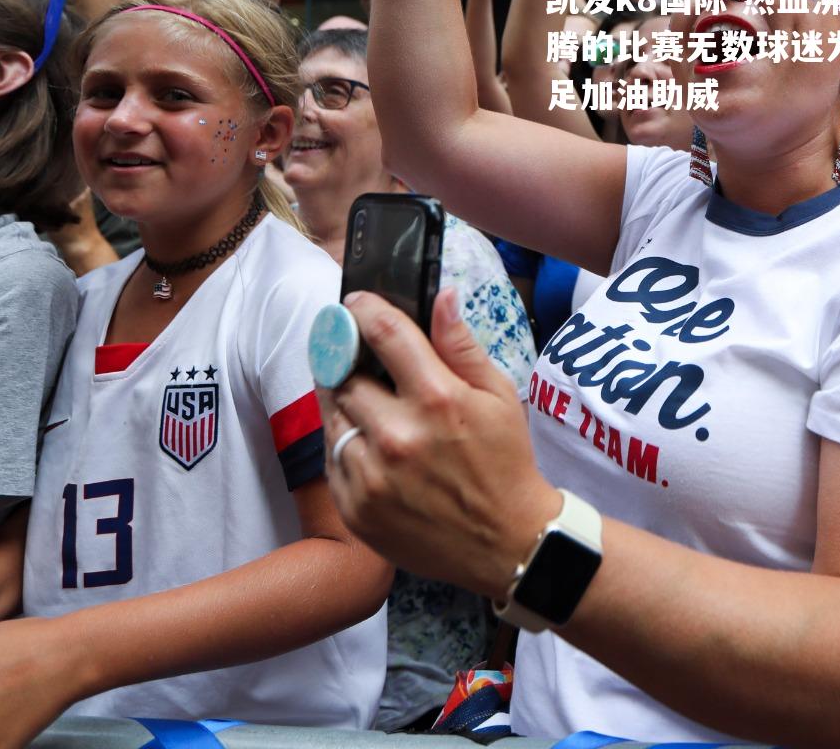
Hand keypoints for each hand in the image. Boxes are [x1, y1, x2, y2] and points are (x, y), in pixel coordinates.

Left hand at [320, 289, 562, 598]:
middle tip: (356, 357)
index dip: (363, 310)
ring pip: (333, 416)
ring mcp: (371, 475)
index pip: (383, 333)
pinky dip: (345, 444)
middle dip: (347, 360)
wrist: (507, 543)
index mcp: (437, 398)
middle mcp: (397, 434)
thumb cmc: (505, 462)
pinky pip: (332, 459)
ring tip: (364, 401)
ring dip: (343, 402)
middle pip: (344, 374)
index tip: (355, 304)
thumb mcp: (498, 396)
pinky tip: (369, 444)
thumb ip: (461, 345)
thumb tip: (441, 295)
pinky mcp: (356, 508)